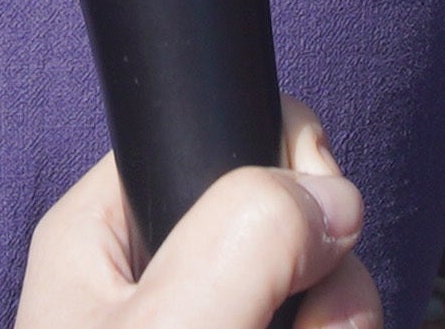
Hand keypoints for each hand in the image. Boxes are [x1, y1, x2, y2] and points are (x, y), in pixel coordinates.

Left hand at [16, 107, 384, 328]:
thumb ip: (243, 243)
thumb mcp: (167, 328)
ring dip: (339, 323)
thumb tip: (333, 196)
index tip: (327, 221)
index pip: (213, 135)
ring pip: (319, 294)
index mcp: (105, 232)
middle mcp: (157, 279)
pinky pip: (322, 328)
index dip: (288, 163)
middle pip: (290, 225)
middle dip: (329, 278)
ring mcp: (211, 321)